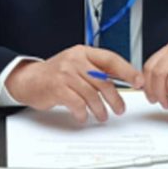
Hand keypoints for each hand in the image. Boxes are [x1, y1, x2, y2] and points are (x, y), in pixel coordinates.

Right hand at [5, 45, 142, 123]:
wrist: (28, 79)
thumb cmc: (55, 74)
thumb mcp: (75, 64)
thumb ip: (96, 69)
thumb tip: (123, 79)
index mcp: (82, 52)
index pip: (110, 59)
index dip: (127, 71)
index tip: (138, 81)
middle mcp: (75, 60)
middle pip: (103, 81)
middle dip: (115, 98)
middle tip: (119, 109)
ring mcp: (65, 74)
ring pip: (92, 95)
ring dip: (100, 109)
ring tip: (102, 115)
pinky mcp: (57, 88)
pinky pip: (77, 104)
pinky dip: (83, 113)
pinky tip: (83, 116)